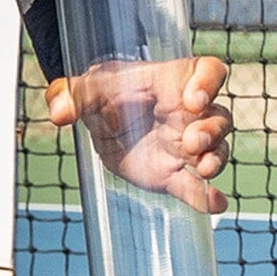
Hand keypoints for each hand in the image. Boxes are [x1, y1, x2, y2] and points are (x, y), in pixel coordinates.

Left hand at [43, 53, 232, 214]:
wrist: (101, 121)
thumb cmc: (103, 93)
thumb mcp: (85, 89)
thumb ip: (70, 94)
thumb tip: (58, 112)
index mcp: (172, 82)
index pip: (208, 71)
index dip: (208, 83)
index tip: (194, 100)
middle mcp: (188, 113)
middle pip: (218, 116)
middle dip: (211, 130)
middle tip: (191, 142)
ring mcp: (185, 146)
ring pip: (217, 150)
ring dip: (215, 159)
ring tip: (202, 170)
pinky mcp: (174, 174)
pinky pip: (196, 186)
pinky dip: (206, 196)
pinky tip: (213, 204)